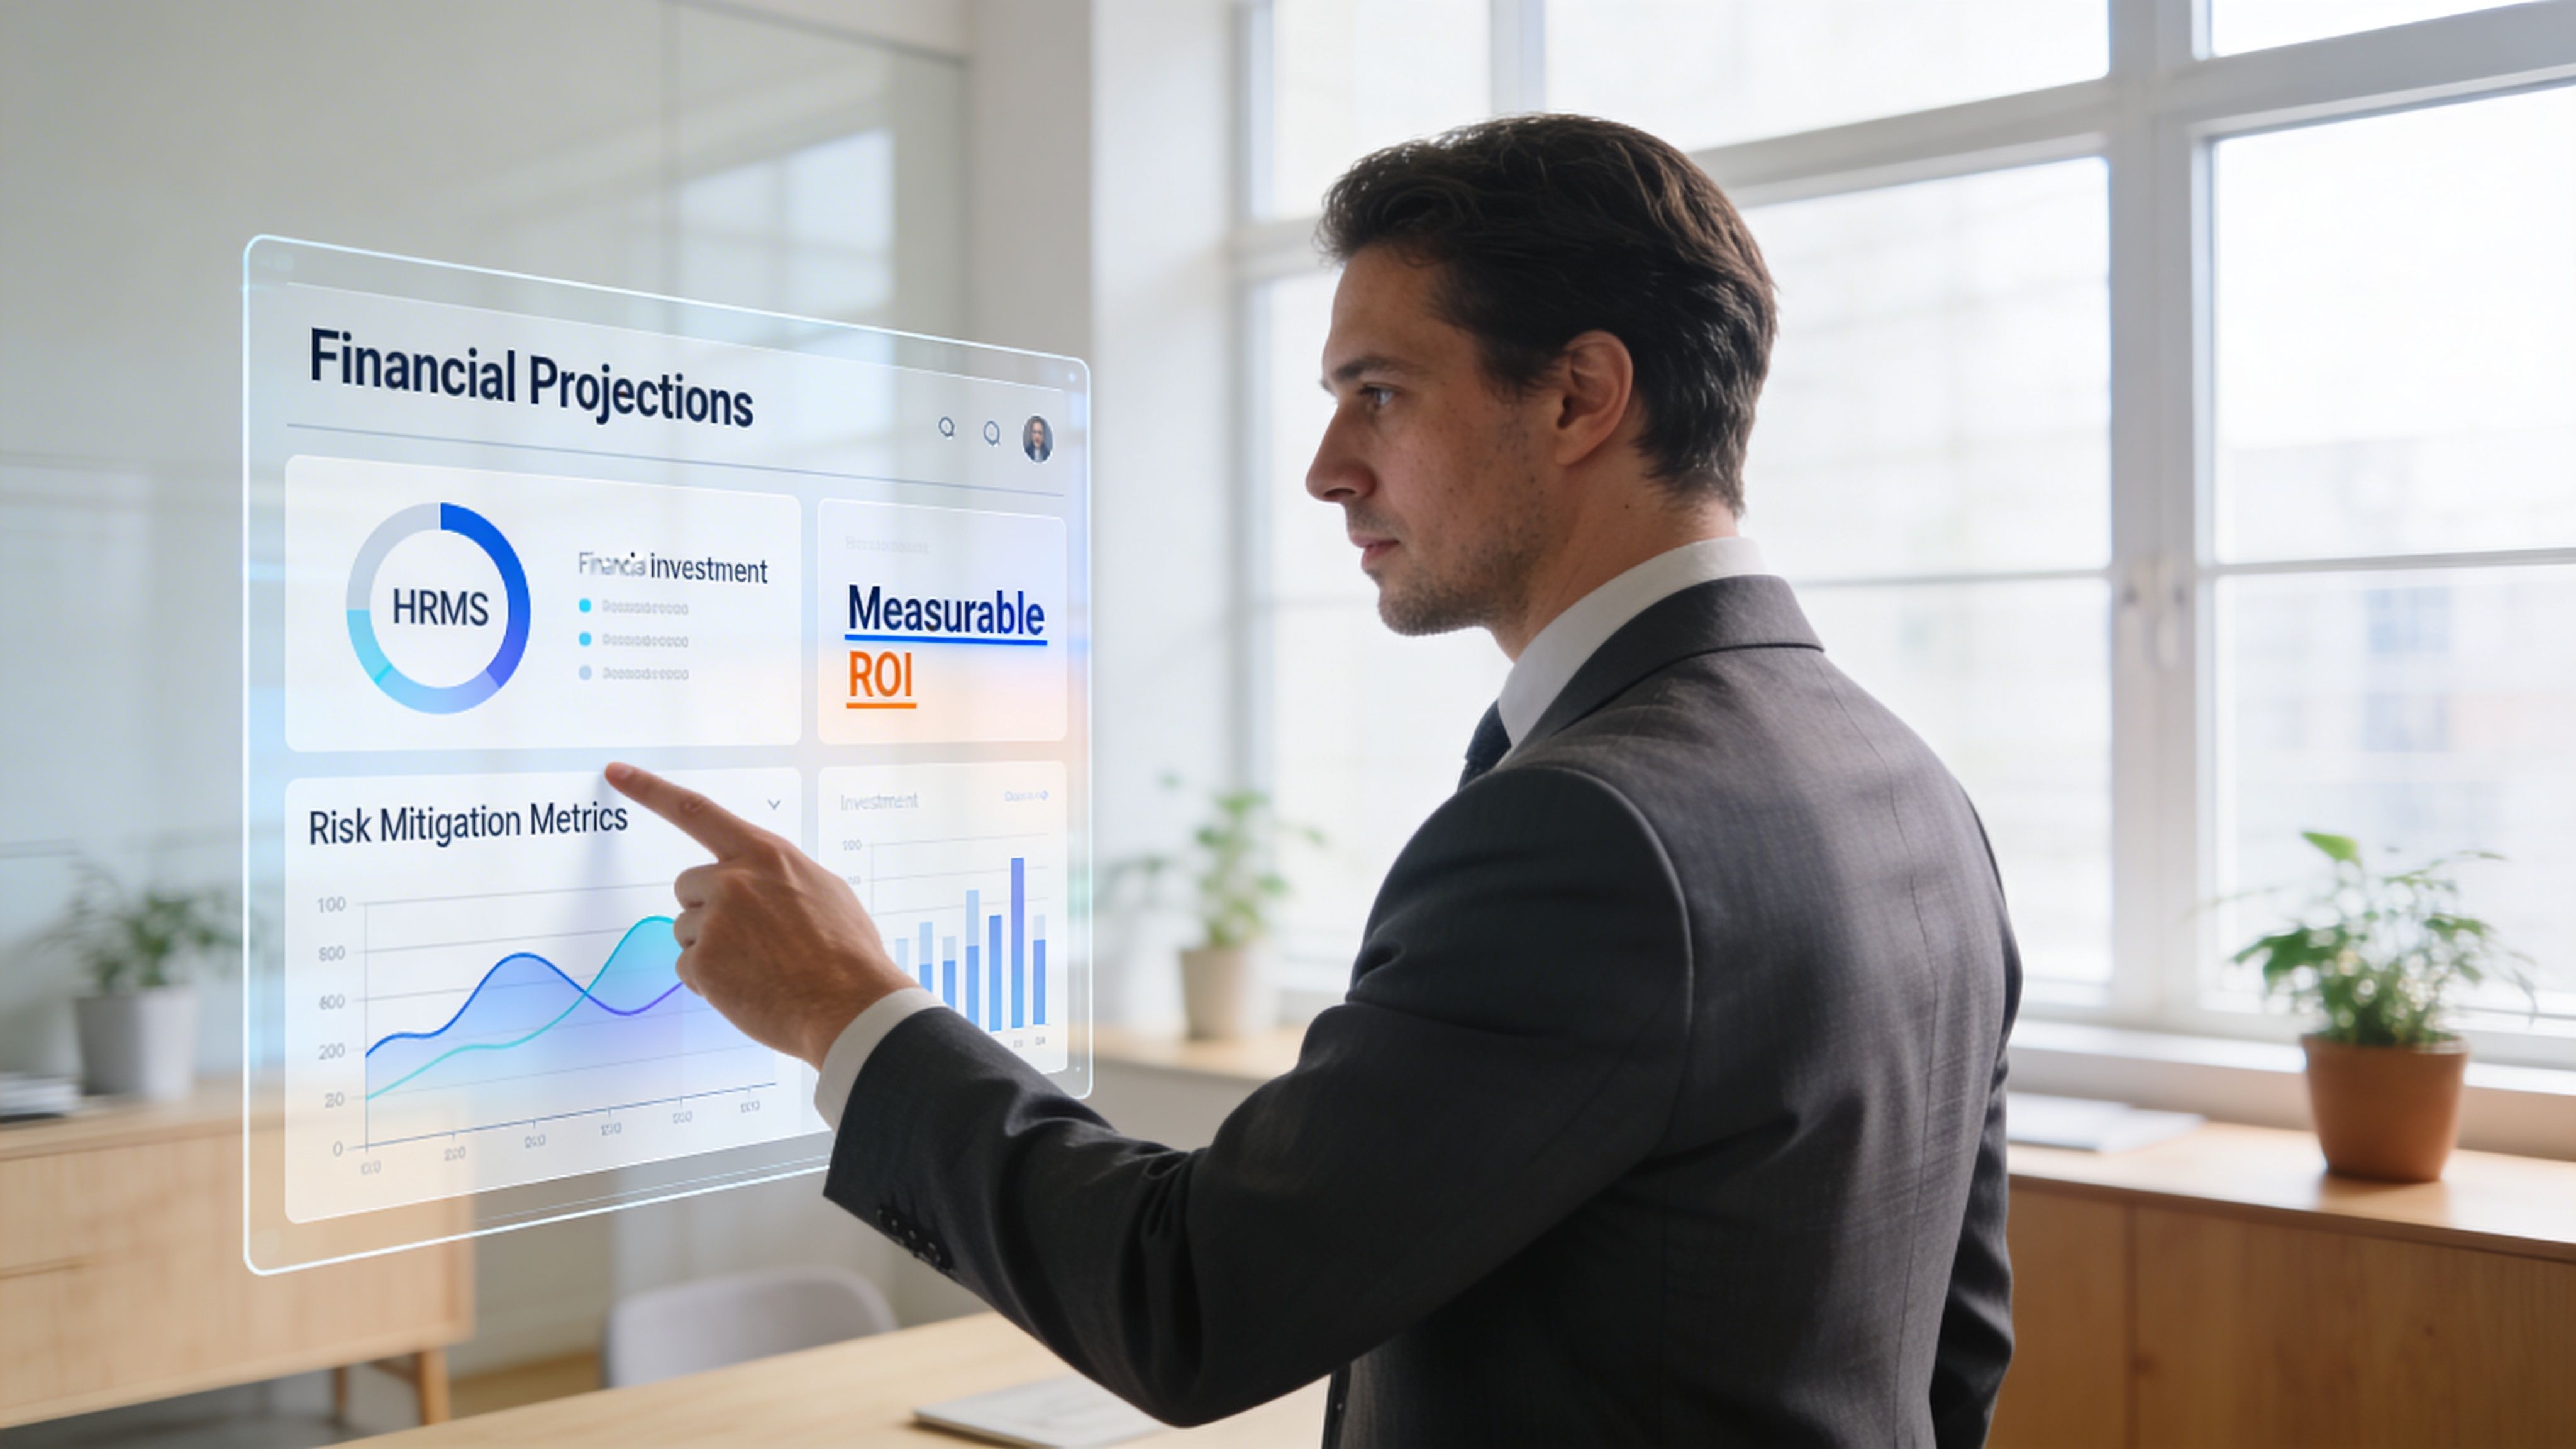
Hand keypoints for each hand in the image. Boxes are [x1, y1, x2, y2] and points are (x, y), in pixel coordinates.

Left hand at [605, 762, 912, 1067]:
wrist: (850, 1005)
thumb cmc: (847, 953)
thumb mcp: (825, 891)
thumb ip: (780, 878)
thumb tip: (764, 884)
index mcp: (766, 855)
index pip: (697, 811)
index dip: (651, 790)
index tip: (616, 772)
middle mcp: (735, 879)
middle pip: (687, 885)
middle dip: (707, 909)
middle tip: (749, 938)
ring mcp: (716, 920)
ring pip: (686, 930)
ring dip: (711, 949)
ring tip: (759, 968)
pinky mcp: (703, 962)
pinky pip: (687, 968)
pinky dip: (711, 982)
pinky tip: (750, 989)